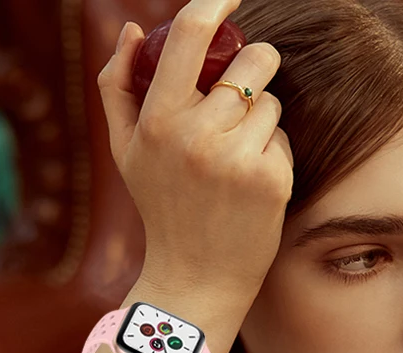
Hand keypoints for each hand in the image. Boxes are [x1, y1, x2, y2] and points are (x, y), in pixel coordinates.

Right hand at [97, 0, 293, 301]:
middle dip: (256, 66)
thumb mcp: (125, 152)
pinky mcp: (272, 181)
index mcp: (157, 119)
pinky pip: (283, 139)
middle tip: (245, 89)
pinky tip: (252, 182)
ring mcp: (238, 158)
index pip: (191, 35)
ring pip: (271, 102)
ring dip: (262, 119)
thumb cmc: (162, 208)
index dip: (215, 2)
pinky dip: (273, 153)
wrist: (197, 276)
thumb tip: (135, 29)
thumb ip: (119, 87)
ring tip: (238, 154)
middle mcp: (198, 134)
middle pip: (252, 61)